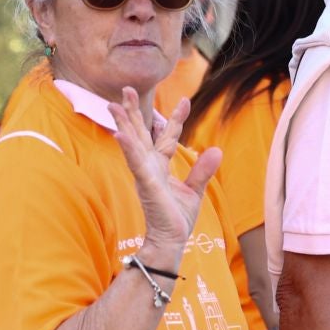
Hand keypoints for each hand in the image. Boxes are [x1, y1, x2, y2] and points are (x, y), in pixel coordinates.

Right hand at [110, 88, 219, 253]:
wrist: (169, 240)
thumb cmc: (176, 218)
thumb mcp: (194, 190)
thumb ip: (202, 170)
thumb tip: (216, 149)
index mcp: (161, 165)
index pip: (167, 136)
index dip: (175, 118)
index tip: (184, 99)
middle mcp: (149, 166)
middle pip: (140, 133)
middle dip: (132, 111)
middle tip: (126, 88)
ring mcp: (145, 173)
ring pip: (133, 142)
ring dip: (123, 122)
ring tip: (114, 103)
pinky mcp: (145, 183)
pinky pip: (136, 162)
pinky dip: (128, 148)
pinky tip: (119, 133)